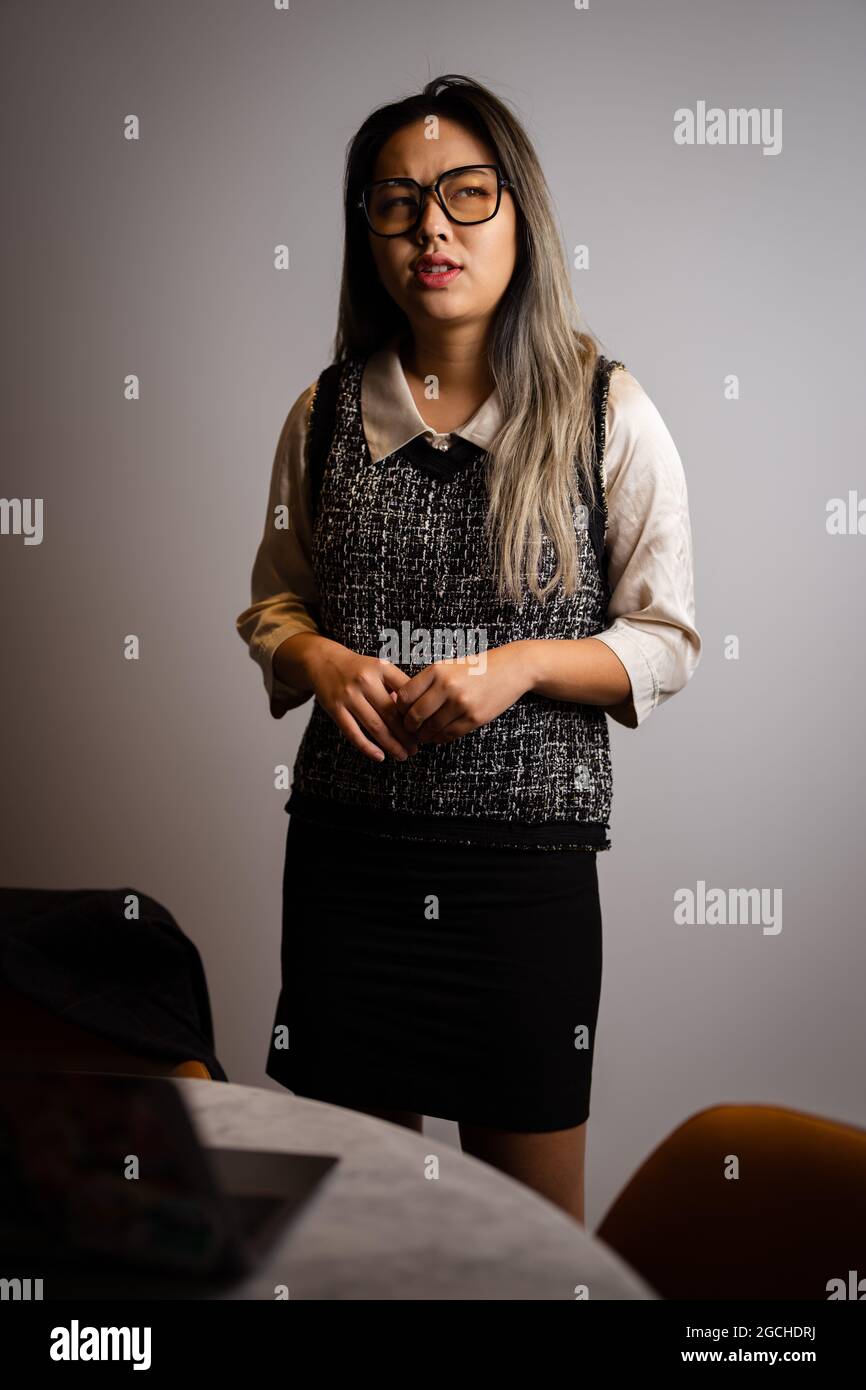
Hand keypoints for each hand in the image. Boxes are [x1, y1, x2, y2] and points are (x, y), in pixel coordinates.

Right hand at [304, 638, 419, 761]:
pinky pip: (353, 733)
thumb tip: (413, 715)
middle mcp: (365, 680)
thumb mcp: (379, 668)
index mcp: (381, 668)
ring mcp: (348, 695)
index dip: (417, 714)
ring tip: (402, 755)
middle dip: (407, 735)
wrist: (322, 660)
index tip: (425, 728)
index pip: (406, 694)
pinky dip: (367, 747)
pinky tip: (380, 756)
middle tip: (416, 748)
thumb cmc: (357, 668)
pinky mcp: (335, 708)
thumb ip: (396, 688)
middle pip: (391, 714)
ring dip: (391, 744)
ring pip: (375, 726)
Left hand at [393, 643, 534, 743]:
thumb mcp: (448, 666)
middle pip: (415, 715)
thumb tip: (400, 702)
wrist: (512, 669)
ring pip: (431, 728)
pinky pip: (448, 734)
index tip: (401, 713)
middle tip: (409, 728)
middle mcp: (448, 687)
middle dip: (409, 726)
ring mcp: (462, 704)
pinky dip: (439, 737)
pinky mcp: (474, 718)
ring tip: (422, 734)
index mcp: (437, 671)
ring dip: (423, 735)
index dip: (399, 709)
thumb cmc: (476, 668)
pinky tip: (438, 734)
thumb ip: (426, 682)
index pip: (405, 696)